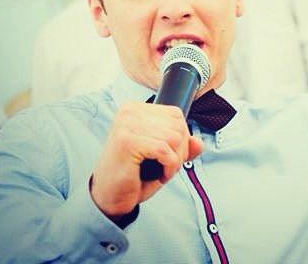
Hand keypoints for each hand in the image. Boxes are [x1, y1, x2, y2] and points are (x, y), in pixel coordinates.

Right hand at [90, 102, 203, 217]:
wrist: (108, 198)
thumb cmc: (132, 175)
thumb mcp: (161, 157)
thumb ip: (181, 147)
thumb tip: (199, 143)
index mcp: (136, 109)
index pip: (175, 114)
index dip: (182, 138)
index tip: (171, 155)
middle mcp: (130, 112)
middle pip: (178, 125)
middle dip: (180, 150)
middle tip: (167, 167)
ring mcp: (127, 125)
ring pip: (175, 137)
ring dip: (176, 160)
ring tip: (163, 171)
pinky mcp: (127, 142)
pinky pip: (165, 150)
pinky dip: (170, 166)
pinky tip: (160, 176)